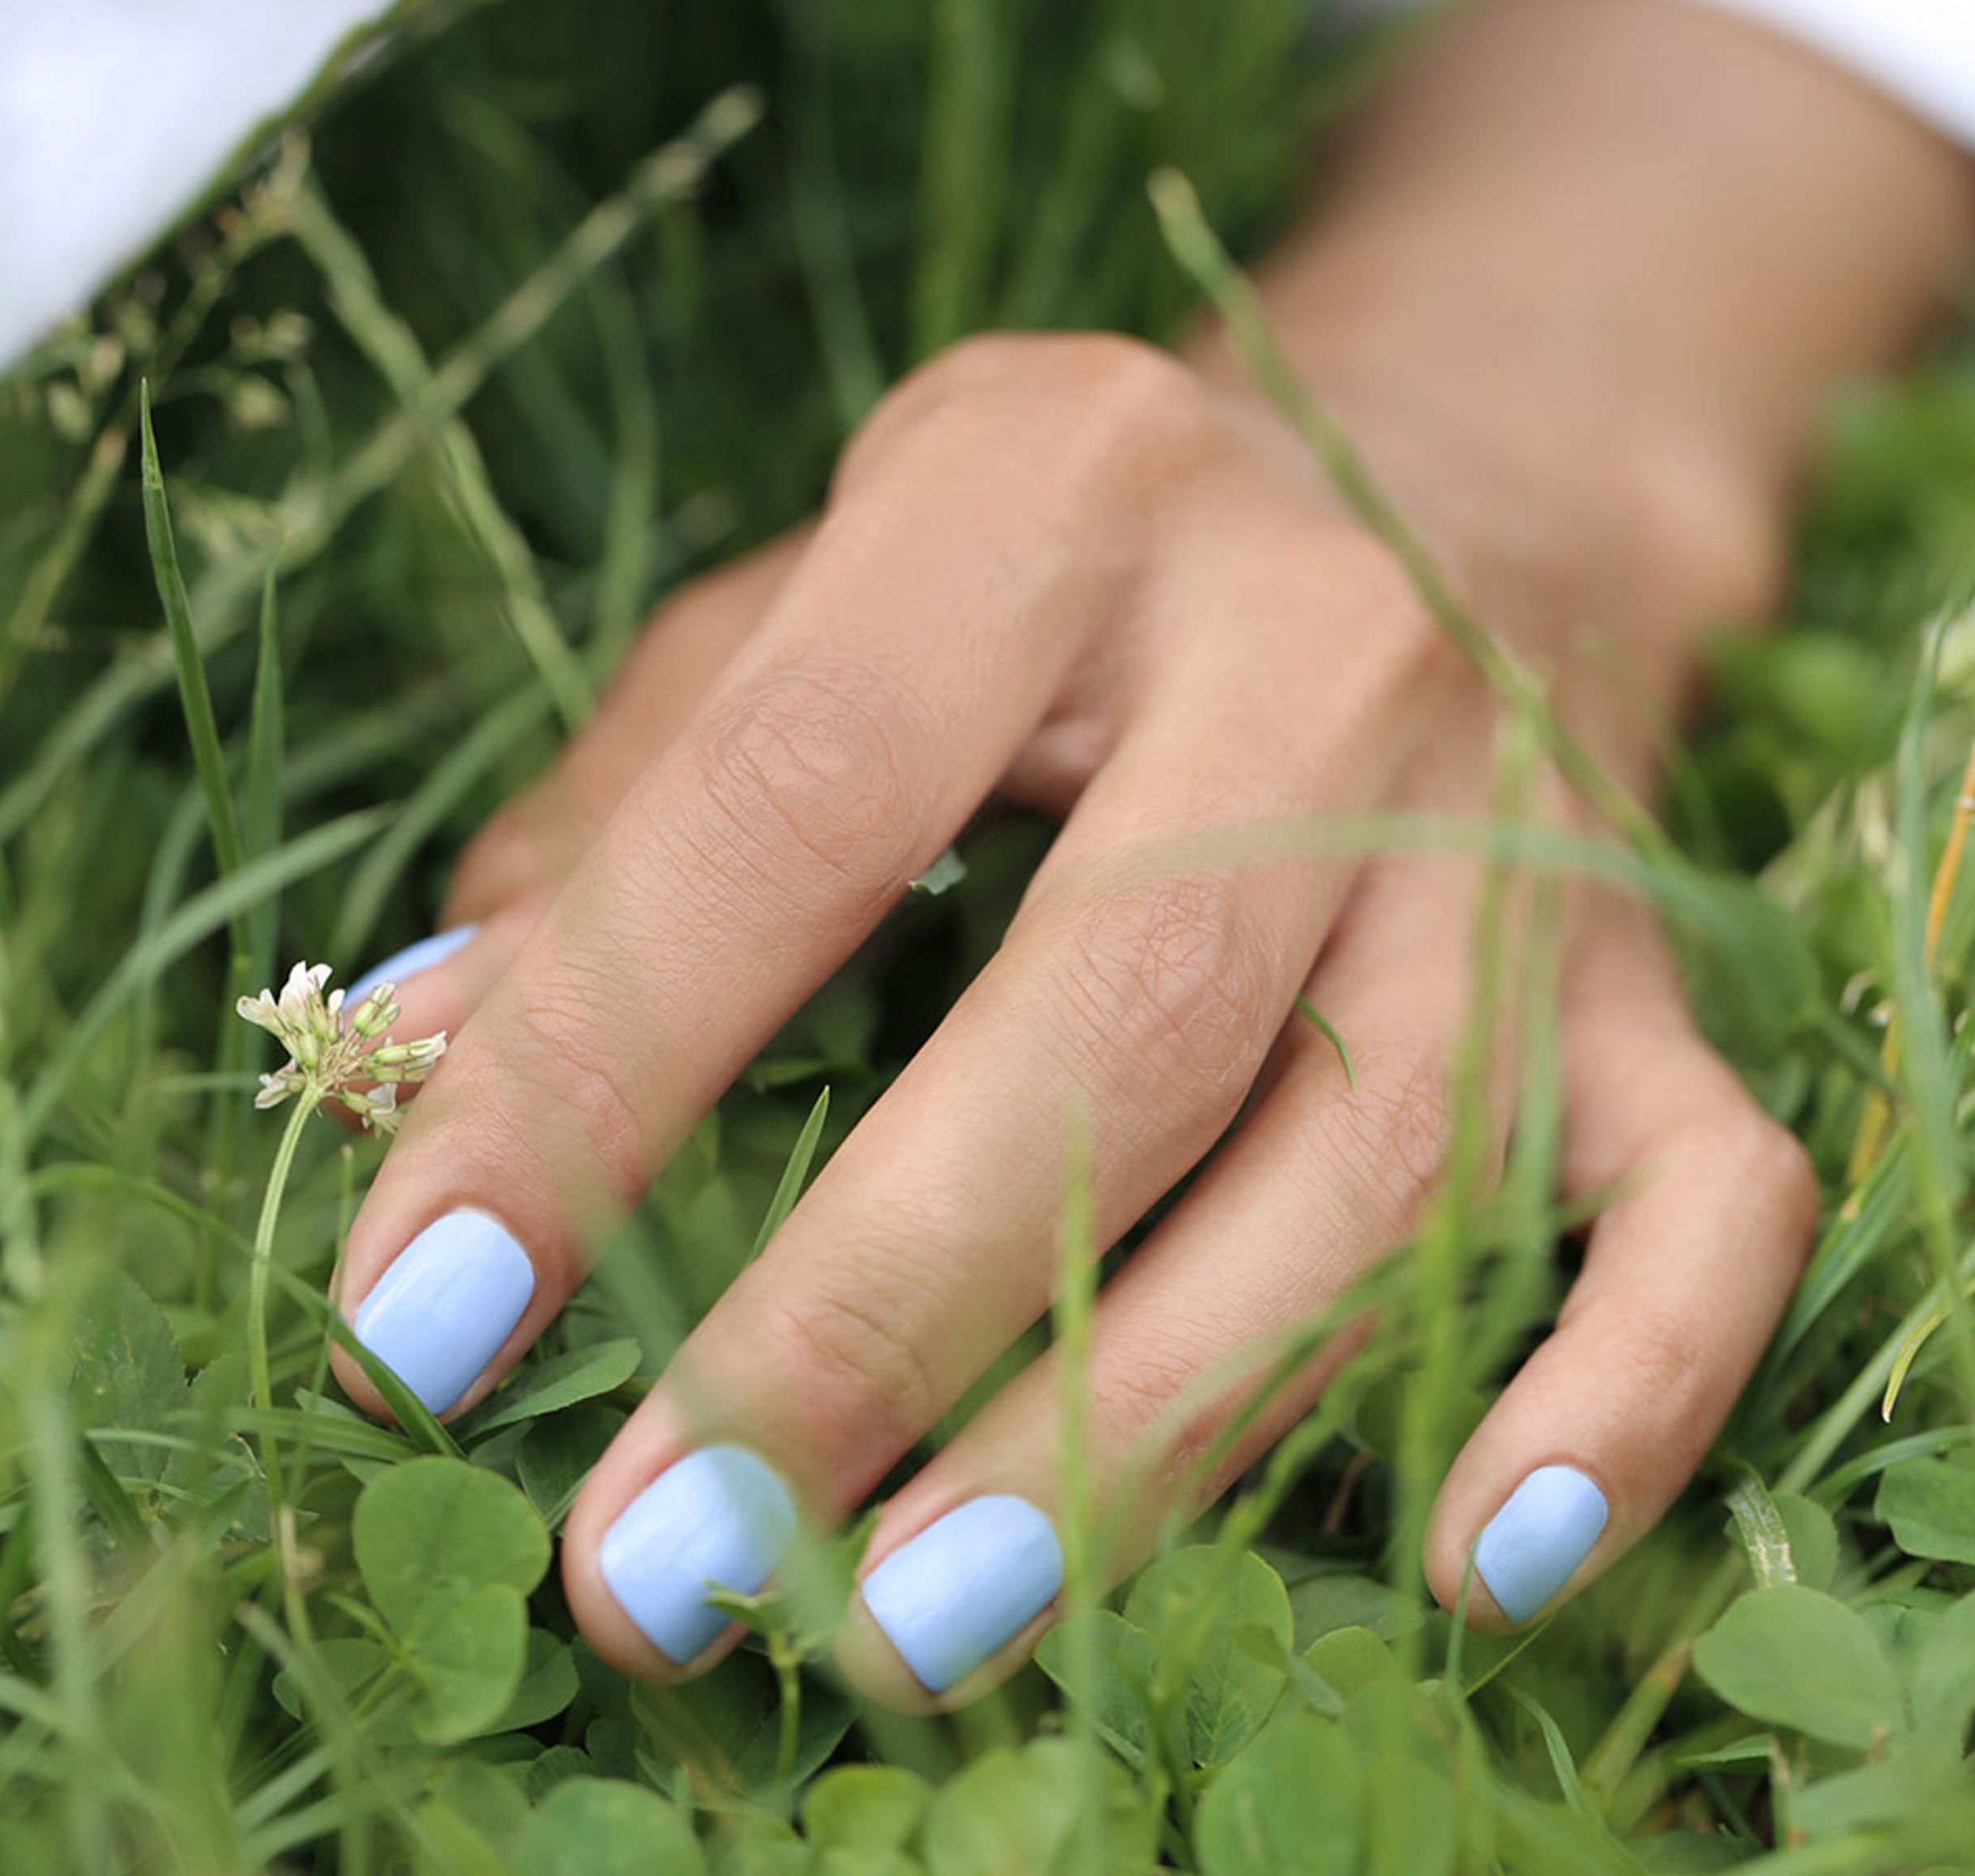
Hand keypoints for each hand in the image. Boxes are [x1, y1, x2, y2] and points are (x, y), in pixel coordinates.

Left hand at [325, 321, 1813, 1702]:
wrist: (1430, 492)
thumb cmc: (1052, 582)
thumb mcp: (815, 608)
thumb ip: (620, 817)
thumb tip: (409, 1060)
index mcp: (1056, 485)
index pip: (791, 801)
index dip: (588, 1072)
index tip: (417, 1311)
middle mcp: (1327, 640)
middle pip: (1112, 1023)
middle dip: (864, 1321)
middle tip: (656, 1558)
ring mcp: (1521, 833)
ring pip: (1370, 1172)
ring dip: (1136, 1437)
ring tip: (901, 1630)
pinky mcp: (1656, 986)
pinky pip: (1706, 1211)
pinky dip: (1615, 1402)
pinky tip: (1470, 1562)